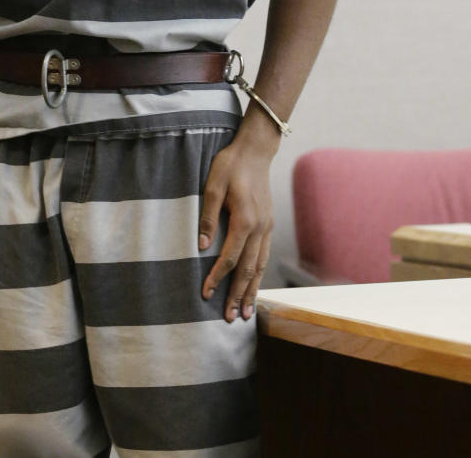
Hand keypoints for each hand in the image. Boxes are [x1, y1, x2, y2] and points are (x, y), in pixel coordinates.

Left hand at [199, 113, 278, 322]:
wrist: (255, 151)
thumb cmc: (230, 165)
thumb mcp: (212, 185)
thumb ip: (207, 216)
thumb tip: (201, 247)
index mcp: (244, 220)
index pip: (229, 258)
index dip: (216, 278)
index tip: (205, 294)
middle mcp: (260, 228)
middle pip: (248, 269)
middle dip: (238, 295)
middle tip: (230, 318)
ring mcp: (268, 227)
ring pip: (260, 266)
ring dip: (252, 291)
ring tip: (245, 312)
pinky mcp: (269, 224)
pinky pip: (265, 256)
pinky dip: (259, 275)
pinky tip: (254, 286)